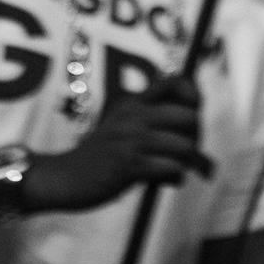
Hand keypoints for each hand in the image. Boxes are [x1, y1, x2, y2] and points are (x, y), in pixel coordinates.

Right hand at [22, 79, 209, 214]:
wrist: (65, 177)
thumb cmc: (99, 157)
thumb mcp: (121, 127)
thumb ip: (148, 121)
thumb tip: (192, 124)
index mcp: (134, 103)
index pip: (174, 82)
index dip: (193, 94)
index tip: (195, 112)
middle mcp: (135, 116)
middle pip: (189, 116)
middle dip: (197, 137)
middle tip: (191, 153)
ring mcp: (132, 140)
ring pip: (185, 145)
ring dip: (190, 163)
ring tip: (182, 171)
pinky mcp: (130, 166)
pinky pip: (172, 168)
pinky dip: (176, 178)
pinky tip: (166, 182)